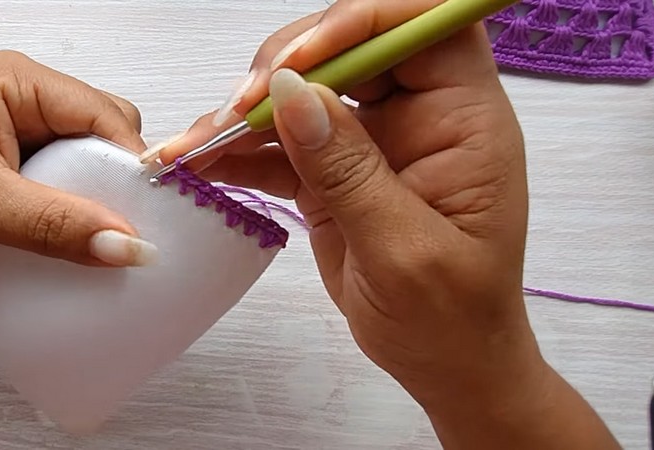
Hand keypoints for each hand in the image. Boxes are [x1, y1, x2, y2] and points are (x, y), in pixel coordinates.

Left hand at [0, 51, 158, 447]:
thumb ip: (57, 225)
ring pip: (90, 165)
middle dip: (118, 182)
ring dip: (99, 201)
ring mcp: (20, 135)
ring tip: (109, 240)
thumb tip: (128, 247)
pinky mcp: (16, 171)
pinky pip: (68, 188)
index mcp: (17, 80)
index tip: (154, 211)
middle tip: (131, 227)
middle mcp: (25, 99)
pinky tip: (82, 242)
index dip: (132, 161)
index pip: (103, 113)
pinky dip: (78, 215)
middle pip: (104, 135)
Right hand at [152, 1, 617, 447]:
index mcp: (461, 117)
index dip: (359, 22)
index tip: (297, 61)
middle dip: (283, 67)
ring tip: (192, 147)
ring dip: (244, 114)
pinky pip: (280, 143)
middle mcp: (417, 113)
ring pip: (301, 92)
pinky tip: (198, 164)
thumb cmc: (451, 316)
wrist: (443, 364)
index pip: (419, 26)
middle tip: (235, 112)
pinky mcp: (332, 169)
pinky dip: (238, 152)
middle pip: (347, 47)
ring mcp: (370, 138)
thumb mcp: (404, 250)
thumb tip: (291, 92)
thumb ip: (348, 169)